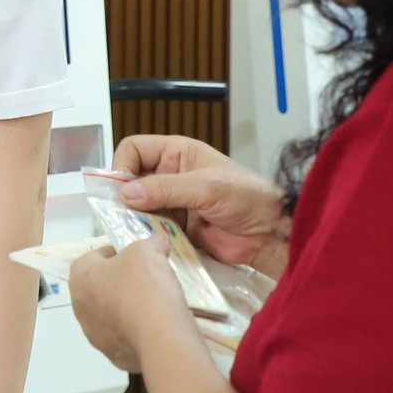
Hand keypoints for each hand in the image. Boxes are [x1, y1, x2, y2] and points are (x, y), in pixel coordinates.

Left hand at [68, 237, 190, 373]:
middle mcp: (79, 307)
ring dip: (128, 308)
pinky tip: (156, 325)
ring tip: (155, 304)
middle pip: (102, 286)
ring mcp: (94, 335)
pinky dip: (138, 330)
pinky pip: (126, 336)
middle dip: (122, 282)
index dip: (120, 252)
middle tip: (148, 279)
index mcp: (80, 276)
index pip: (96, 256)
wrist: (160, 336)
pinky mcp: (113, 355)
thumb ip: (151, 242)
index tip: (140, 257)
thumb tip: (158, 244)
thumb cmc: (145, 286)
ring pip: (112, 313)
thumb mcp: (150, 250)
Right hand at [111, 134, 289, 275]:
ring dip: (136, 219)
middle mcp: (170, 176)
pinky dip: (149, 236)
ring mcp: (173, 204)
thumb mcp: (205, 187)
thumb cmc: (246, 198)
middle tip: (123, 215)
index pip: (134, 150)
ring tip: (139, 231)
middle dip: (126, 197)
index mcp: (176, 154)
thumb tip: (125, 193)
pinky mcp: (177, 229)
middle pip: (132, 180)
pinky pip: (152, 230)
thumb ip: (165, 188)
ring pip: (139, 208)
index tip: (121, 188)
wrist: (271, 234)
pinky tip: (152, 243)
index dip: (123, 165)